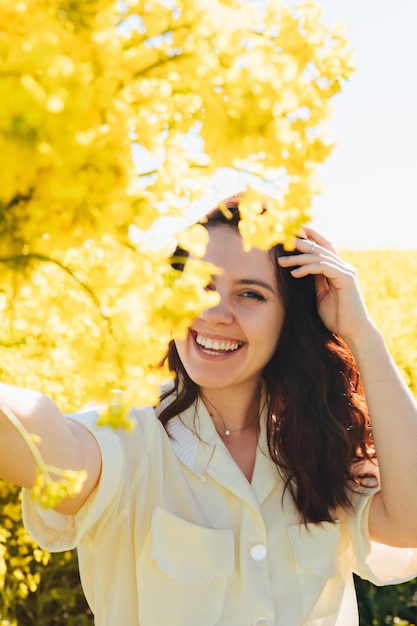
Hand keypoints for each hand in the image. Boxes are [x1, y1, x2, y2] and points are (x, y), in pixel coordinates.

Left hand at [278, 227, 371, 343]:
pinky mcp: (346, 278)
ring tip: (281, 261)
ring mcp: (346, 271)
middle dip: (301, 242)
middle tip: (283, 240)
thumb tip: (299, 270)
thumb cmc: (336, 318)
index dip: (311, 237)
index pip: (324, 247)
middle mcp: (344, 267)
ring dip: (298, 258)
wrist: (354, 332)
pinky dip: (307, 269)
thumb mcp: (320, 296)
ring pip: (319, 257)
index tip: (293, 232)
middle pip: (321, 248)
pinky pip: (323, 268)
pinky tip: (294, 273)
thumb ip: (314, 282)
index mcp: (338, 270)